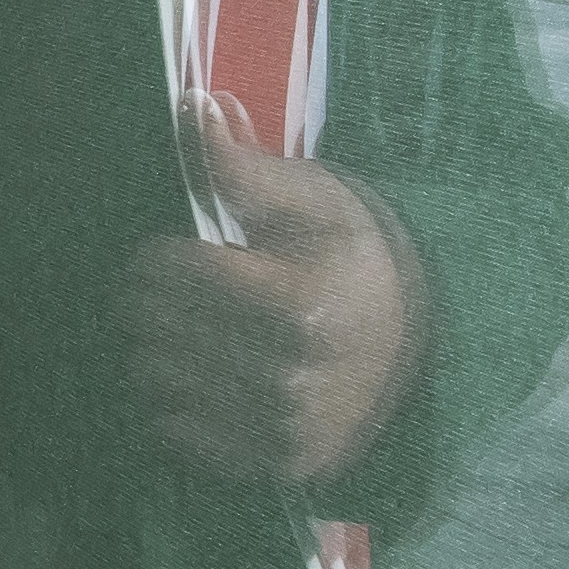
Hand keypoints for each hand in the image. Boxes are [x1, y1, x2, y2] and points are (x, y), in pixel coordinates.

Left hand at [120, 114, 424, 491]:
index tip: (171, 249)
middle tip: (176, 286)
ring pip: (156, 378)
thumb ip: (242, 165)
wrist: (413, 339)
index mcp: (299, 306)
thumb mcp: (311, 201)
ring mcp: (280, 428)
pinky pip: (177, 431)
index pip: (176, 272)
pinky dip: (180, 400)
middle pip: (158, 327)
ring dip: (162, 347)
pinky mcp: (274, 464)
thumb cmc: (350, 256)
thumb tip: (194, 104)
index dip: (161, 255)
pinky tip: (210, 373)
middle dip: (155, 298)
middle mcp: (289, 377)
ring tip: (193, 328)